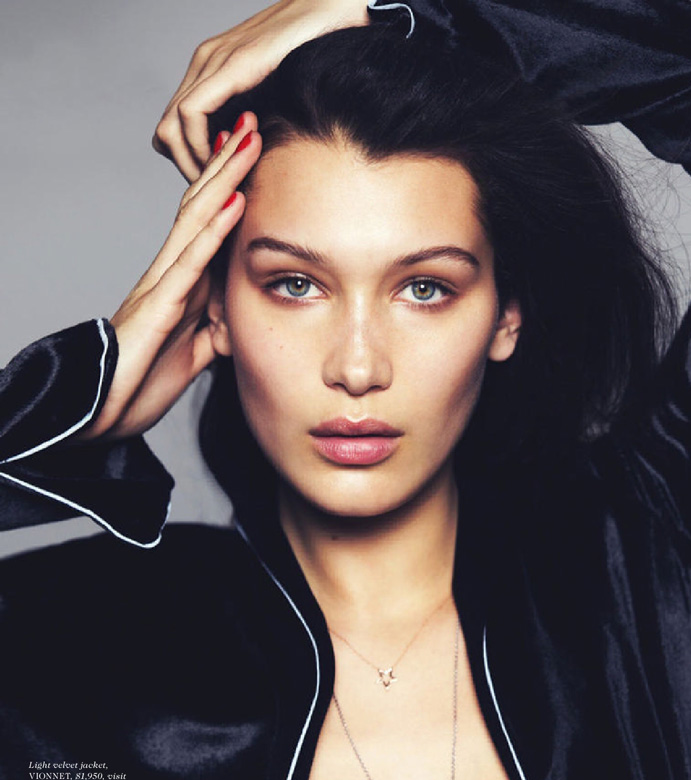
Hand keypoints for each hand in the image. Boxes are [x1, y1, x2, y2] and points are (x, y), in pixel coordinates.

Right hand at [78, 114, 261, 441]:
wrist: (99, 412)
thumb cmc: (140, 382)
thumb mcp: (192, 352)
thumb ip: (212, 329)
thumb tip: (234, 318)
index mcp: (180, 284)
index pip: (207, 224)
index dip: (229, 186)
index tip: (255, 152)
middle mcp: (169, 274)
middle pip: (200, 206)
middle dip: (227, 163)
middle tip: (252, 120)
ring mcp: (162, 285)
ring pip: (196, 220)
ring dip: (224, 178)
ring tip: (248, 138)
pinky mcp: (159, 307)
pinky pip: (191, 262)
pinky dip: (214, 231)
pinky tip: (234, 202)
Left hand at [152, 0, 368, 180]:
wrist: (337, 9)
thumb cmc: (318, 53)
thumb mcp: (278, 97)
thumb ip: (258, 123)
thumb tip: (254, 164)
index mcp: (212, 73)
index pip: (177, 129)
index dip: (192, 165)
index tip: (220, 188)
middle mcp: (203, 66)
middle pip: (167, 134)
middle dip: (189, 171)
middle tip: (219, 194)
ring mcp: (211, 63)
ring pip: (170, 128)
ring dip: (193, 165)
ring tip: (224, 183)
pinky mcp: (227, 66)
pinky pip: (191, 116)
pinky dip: (202, 147)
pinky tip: (229, 162)